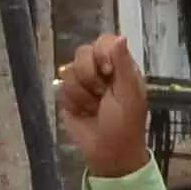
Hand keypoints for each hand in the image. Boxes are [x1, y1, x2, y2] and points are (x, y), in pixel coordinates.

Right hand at [53, 33, 150, 179]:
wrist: (108, 152)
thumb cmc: (125, 123)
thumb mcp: (129, 93)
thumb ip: (123, 64)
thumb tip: (121, 36)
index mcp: (119, 65)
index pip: (104, 41)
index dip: (101, 53)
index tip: (107, 71)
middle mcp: (100, 69)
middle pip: (82, 52)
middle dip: (90, 76)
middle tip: (102, 94)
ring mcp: (83, 83)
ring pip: (69, 71)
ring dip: (82, 94)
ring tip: (94, 107)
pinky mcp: (69, 97)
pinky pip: (61, 89)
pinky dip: (73, 103)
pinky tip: (83, 113)